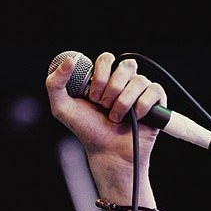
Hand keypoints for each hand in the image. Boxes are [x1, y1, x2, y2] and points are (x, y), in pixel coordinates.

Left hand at [45, 52, 166, 170]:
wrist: (107, 152)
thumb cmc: (86, 130)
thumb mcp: (61, 108)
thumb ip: (55, 83)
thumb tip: (70, 59)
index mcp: (103, 78)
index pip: (106, 58)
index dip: (100, 75)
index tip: (92, 96)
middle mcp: (123, 81)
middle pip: (126, 66)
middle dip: (112, 89)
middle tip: (103, 107)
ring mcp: (140, 91)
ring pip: (139, 80)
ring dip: (124, 102)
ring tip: (116, 117)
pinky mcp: (156, 102)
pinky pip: (155, 90)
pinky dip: (142, 105)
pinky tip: (135, 117)